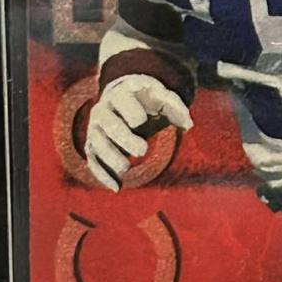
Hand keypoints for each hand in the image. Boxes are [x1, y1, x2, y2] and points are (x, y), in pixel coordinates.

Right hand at [84, 75, 192, 191]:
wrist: (122, 99)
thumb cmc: (146, 99)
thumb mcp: (160, 96)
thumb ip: (175, 106)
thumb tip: (188, 125)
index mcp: (120, 94)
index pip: (121, 101)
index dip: (130, 111)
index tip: (142, 120)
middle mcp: (103, 110)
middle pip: (108, 124)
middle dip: (123, 138)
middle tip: (142, 150)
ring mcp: (95, 129)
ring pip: (97, 144)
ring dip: (110, 158)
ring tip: (126, 169)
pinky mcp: (93, 145)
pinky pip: (93, 161)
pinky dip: (102, 174)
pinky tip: (116, 187)